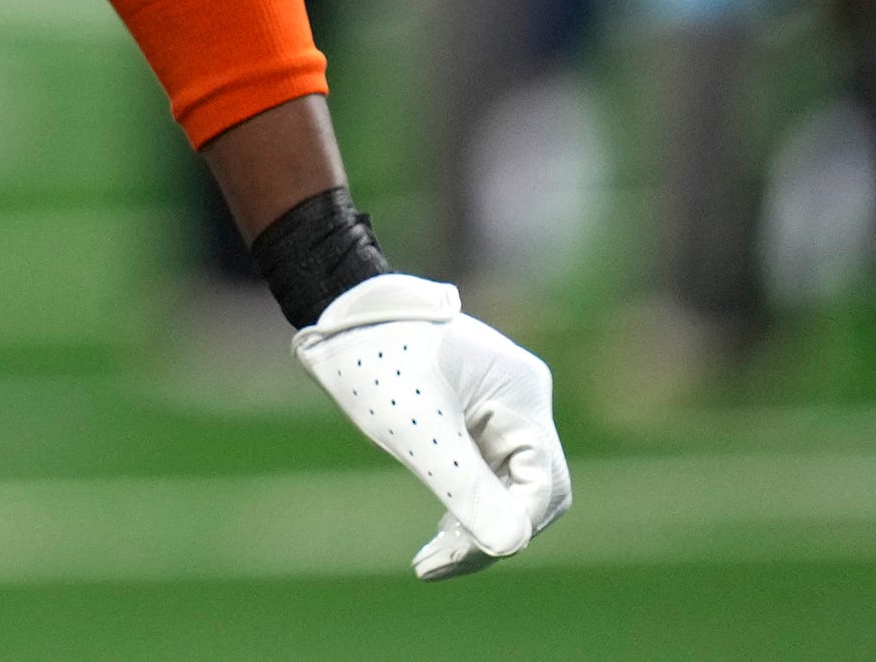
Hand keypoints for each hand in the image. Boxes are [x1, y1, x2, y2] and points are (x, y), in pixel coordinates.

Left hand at [295, 272, 571, 578]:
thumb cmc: (373, 359)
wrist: (334, 311)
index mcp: (522, 396)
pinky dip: (466, 503)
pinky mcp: (475, 414)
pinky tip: (439, 533)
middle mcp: (521, 400)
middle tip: (434, 564)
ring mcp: (500, 406)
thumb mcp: (415, 430)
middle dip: (488, 533)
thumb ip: (465, 486)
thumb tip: (511, 547)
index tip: (449, 559)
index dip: (504, 531)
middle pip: (530, 491)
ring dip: (476, 524)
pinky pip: (487, 471)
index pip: (541, 486)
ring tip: (430, 558)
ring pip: (509, 485)